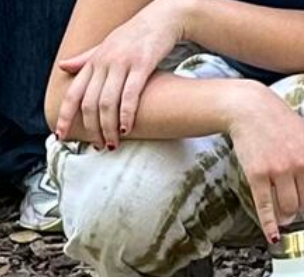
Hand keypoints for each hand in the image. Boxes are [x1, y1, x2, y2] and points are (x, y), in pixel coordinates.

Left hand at [55, 0, 182, 148]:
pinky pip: (130, 95)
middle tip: (99, 147)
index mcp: (93, 62)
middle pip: (90, 103)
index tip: (61, 137)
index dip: (64, 116)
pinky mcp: (142, 65)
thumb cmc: (134, 37)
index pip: (73, 93)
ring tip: (113, 144)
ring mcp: (122, 63)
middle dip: (92, 129)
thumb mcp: (106, 47)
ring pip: (108, 102)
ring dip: (108, 127)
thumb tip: (63, 67)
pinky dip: (127, 115)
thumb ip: (84, 60)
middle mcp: (103, 62)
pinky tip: (126, 129)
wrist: (161, 20)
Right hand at [228, 83, 303, 242]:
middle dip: (303, 206)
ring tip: (284, 213)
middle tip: (296, 203)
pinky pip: (266, 206)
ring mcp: (278, 170)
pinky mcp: (258, 175)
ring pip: (289, 207)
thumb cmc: (279, 121)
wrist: (250, 108)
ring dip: (287, 215)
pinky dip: (269, 224)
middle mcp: (300, 163)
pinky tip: (273, 234)